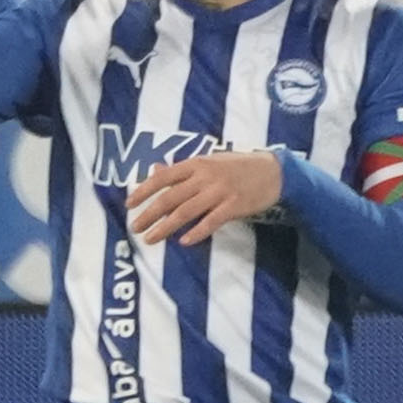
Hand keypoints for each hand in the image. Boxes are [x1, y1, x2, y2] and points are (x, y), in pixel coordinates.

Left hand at [126, 149, 285, 246]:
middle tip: (135, 228)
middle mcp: (205, 177)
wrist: (273, 171)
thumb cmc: (236, 167)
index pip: (163, 177)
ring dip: (165, 227)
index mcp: (196, 164)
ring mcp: (219, 191)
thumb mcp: (207, 161)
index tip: (129, 204)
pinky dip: (197, 232)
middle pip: (170, 198)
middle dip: (149, 214)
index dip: (144, 191)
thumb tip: (153, 171)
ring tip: (150, 238)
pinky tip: (184, 241)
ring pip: (186, 212)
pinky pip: (211, 221)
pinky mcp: (234, 206)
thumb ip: (181, 170)